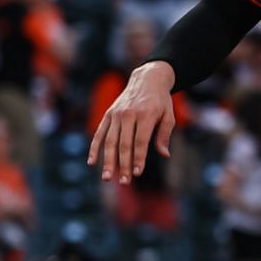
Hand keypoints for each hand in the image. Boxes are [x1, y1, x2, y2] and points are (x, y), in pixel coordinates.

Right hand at [88, 61, 176, 183]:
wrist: (147, 79)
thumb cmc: (161, 101)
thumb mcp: (168, 115)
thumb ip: (164, 134)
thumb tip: (165, 154)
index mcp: (145, 115)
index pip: (140, 141)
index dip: (138, 158)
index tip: (137, 172)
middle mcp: (128, 114)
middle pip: (124, 144)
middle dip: (123, 164)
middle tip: (124, 181)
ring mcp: (116, 114)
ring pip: (110, 141)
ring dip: (108, 161)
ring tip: (107, 177)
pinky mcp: (108, 114)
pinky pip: (99, 133)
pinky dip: (95, 148)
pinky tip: (92, 162)